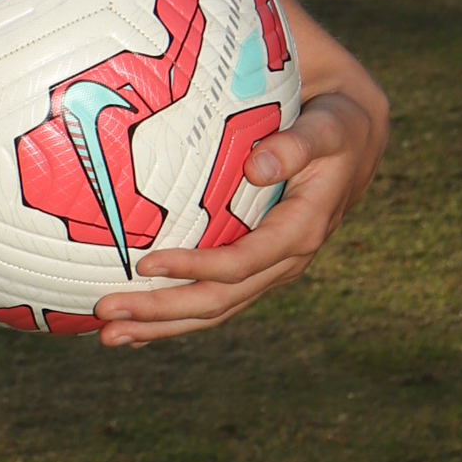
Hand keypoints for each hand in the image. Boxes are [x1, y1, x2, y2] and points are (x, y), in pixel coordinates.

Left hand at [94, 74, 387, 347]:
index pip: (241, 261)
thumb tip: (257, 167)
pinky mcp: (255, 267)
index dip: (195, 267)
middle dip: (163, 311)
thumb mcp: (326, 129)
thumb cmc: (334, 127)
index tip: (145, 264)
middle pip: (220, 299)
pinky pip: (215, 297)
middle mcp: (285, 261)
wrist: (354, 141)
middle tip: (107, 314)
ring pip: (214, 309)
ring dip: (161, 325)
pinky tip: (138, 328)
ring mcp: (269, 270)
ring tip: (110, 335)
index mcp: (300, 231)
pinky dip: (175, 316)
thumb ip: (296, 145)